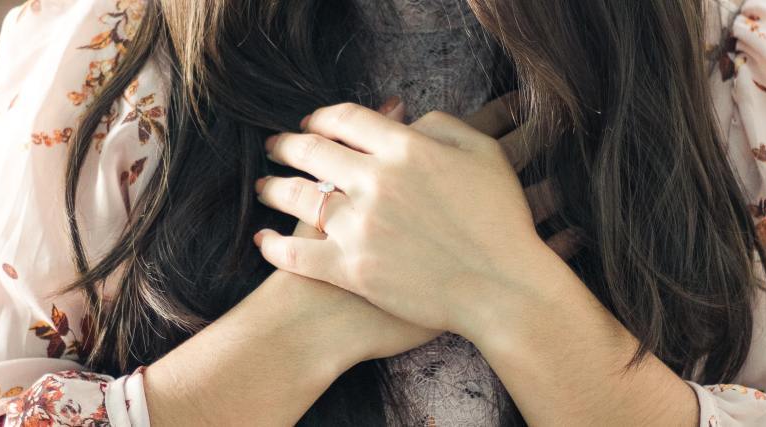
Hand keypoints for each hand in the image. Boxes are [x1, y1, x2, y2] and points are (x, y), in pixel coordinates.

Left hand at [252, 97, 577, 336]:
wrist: (502, 288)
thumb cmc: (502, 222)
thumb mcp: (485, 155)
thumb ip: (444, 126)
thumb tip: (406, 118)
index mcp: (406, 148)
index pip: (346, 119)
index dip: (322, 116)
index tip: (311, 122)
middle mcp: (376, 181)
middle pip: (312, 151)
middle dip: (287, 145)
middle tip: (275, 146)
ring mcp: (360, 226)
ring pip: (297, 198)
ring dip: (274, 189)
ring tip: (264, 187)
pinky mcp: (352, 269)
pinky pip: (298, 253)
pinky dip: (275, 246)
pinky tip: (263, 240)